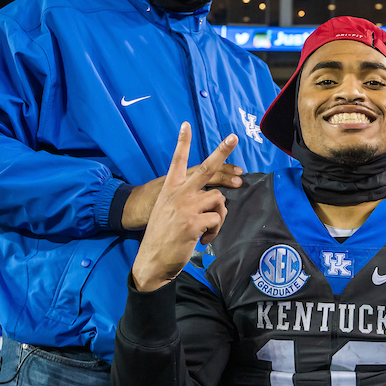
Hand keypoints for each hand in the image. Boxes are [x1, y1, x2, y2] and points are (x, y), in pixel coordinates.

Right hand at [131, 124, 237, 291]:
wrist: (151, 260)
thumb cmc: (163, 237)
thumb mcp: (167, 211)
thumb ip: (185, 200)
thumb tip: (210, 198)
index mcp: (170, 189)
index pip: (177, 161)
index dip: (182, 142)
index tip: (185, 124)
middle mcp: (178, 193)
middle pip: (206, 168)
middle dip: (222, 151)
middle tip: (234, 137)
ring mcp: (186, 206)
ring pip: (219, 200)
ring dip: (219, 217)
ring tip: (207, 229)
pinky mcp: (194, 222)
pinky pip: (217, 220)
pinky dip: (214, 232)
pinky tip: (203, 239)